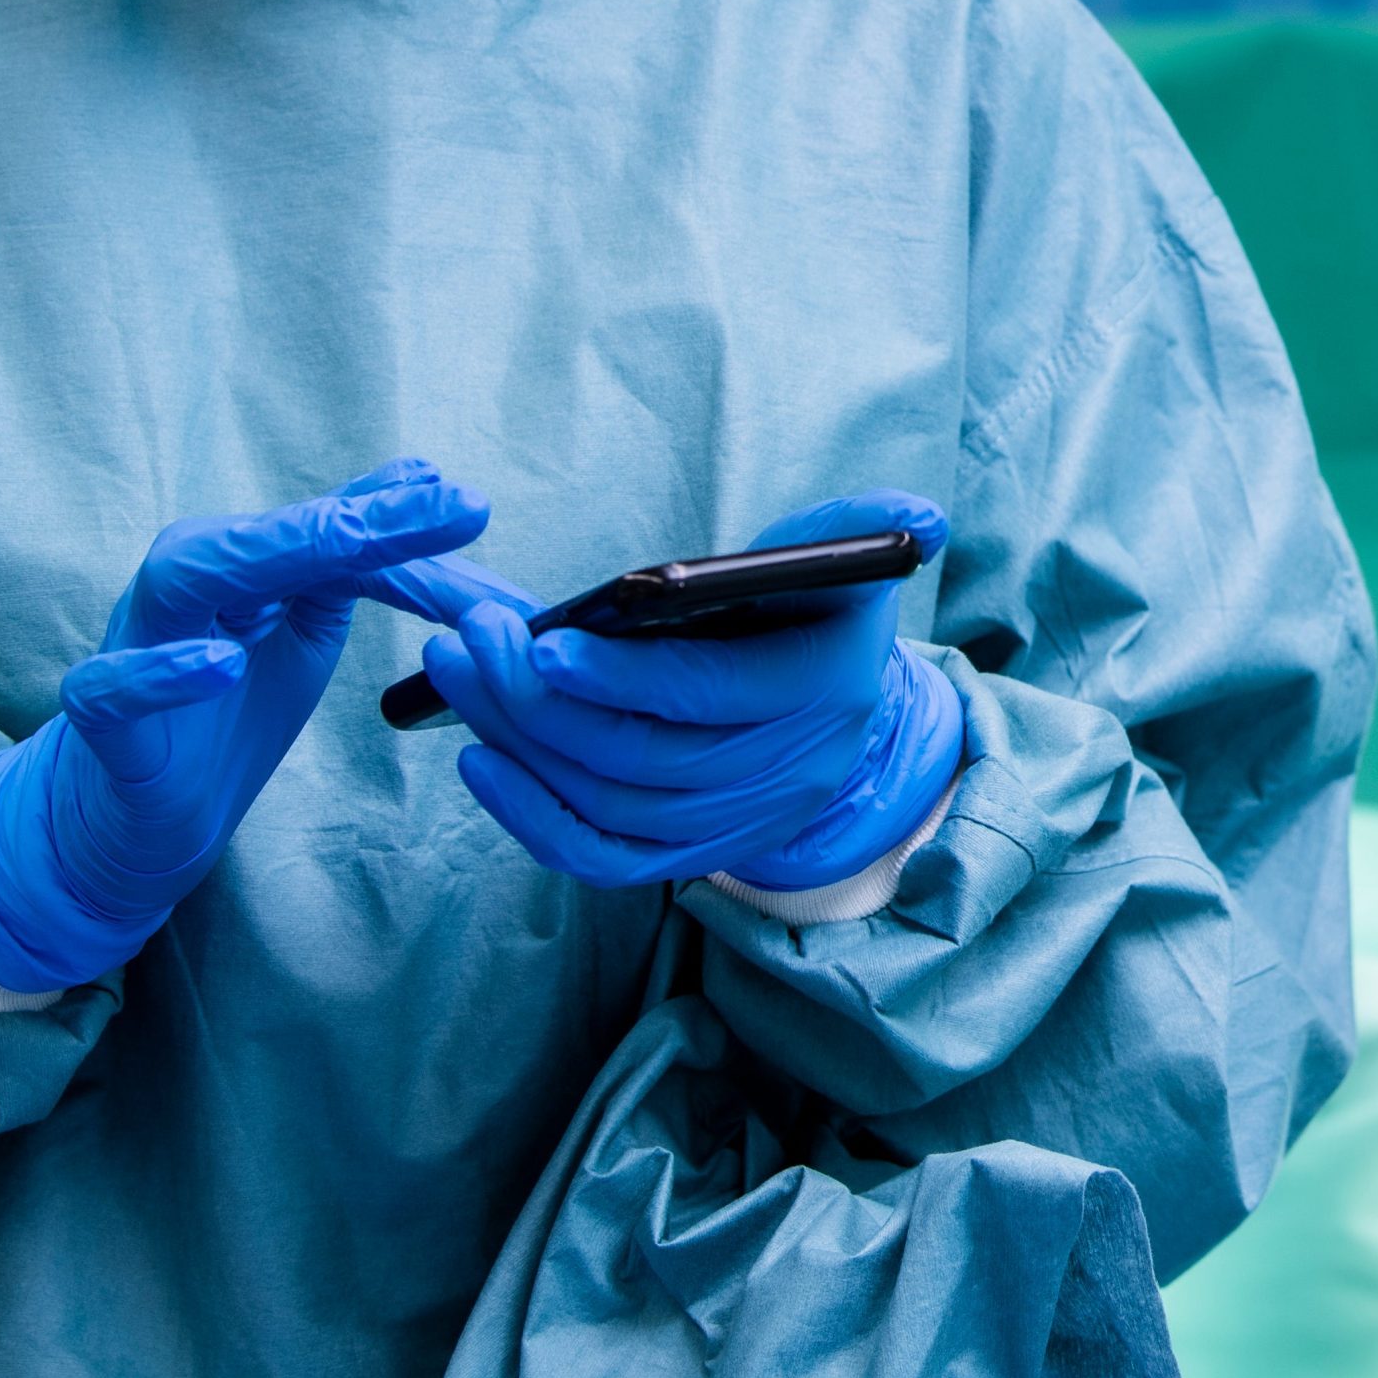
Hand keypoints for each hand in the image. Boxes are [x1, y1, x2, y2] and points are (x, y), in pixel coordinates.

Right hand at [0, 458, 496, 991]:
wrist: (142, 811)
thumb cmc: (228, 709)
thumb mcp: (309, 627)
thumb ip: (356, 560)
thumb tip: (423, 474)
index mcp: (242, 559)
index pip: (332, 530)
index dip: (408, 526)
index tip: (478, 508)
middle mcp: (188, 580)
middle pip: (274, 536)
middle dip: (368, 519)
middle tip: (461, 510)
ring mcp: (138, 639)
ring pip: (188, 577)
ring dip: (268, 557)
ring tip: (348, 548)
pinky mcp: (101, 714)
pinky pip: (115, 685)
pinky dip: (164, 670)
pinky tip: (220, 666)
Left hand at [426, 490, 965, 891]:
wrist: (834, 706)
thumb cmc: (814, 610)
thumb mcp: (841, 558)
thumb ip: (864, 524)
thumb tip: (919, 520)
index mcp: (826, 688)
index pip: (712, 695)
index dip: (624, 675)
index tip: (539, 640)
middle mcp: (788, 772)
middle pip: (644, 757)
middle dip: (542, 702)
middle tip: (468, 641)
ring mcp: (740, 824)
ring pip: (611, 804)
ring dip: (521, 743)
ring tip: (458, 672)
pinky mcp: (695, 854)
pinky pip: (603, 857)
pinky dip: (534, 819)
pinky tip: (479, 760)